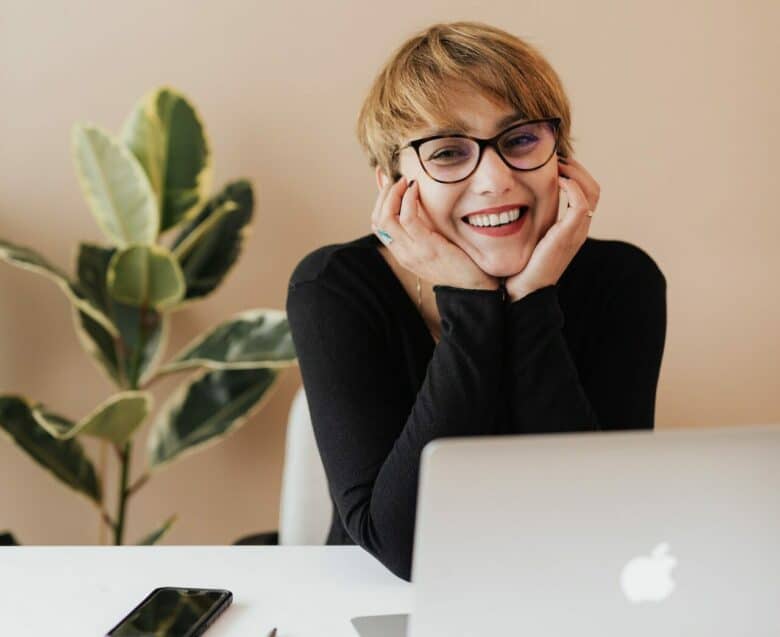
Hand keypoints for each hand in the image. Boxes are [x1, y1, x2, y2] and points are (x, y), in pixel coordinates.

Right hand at [371, 176, 498, 290]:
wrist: (476, 286)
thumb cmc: (461, 262)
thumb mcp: (436, 243)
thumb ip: (425, 227)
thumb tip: (418, 202)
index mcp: (403, 253)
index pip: (378, 224)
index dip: (379, 200)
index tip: (388, 181)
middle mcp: (403, 253)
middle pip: (377, 220)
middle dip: (383, 194)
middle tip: (397, 178)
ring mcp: (412, 252)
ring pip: (386, 218)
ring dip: (393, 193)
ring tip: (406, 181)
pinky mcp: (427, 247)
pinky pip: (408, 218)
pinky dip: (408, 199)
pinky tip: (416, 188)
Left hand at [504, 155, 600, 301]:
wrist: (523, 291)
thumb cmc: (520, 266)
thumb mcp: (527, 236)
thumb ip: (529, 219)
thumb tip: (510, 198)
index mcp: (571, 228)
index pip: (586, 191)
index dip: (573, 173)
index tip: (552, 161)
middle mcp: (579, 228)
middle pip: (594, 187)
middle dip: (576, 167)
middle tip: (555, 157)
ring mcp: (576, 232)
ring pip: (592, 190)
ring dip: (576, 172)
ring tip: (557, 163)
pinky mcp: (569, 235)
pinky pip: (581, 203)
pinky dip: (572, 186)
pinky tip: (556, 179)